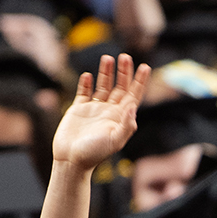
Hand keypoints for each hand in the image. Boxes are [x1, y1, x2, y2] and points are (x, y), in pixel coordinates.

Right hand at [51, 54, 149, 168]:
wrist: (71, 160)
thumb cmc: (94, 154)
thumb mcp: (114, 140)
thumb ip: (126, 124)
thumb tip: (133, 106)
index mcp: (120, 117)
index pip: (133, 95)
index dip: (140, 81)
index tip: (145, 66)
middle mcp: (109, 111)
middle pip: (120, 87)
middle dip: (124, 72)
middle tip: (125, 56)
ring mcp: (94, 109)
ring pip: (103, 86)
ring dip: (106, 72)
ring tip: (107, 58)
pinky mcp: (78, 110)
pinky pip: (84, 92)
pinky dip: (85, 83)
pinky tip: (87, 75)